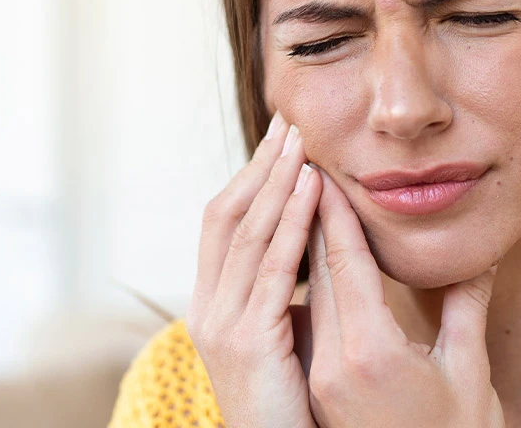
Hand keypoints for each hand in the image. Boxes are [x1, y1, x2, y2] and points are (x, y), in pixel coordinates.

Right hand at [187, 112, 321, 427]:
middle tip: (290, 120)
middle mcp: (208, 306)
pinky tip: (312, 187)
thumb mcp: (281, 338)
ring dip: (277, 180)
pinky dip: (291, 222)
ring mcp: (222, 324)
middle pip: (228, 214)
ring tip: (302, 139)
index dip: (252, 176)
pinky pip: (273, 268)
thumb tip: (310, 251)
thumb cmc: (291, 404)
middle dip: (260, 164)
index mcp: (214, 302)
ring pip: (248, 232)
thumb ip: (285, 295)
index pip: (226, 221)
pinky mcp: (247, 342)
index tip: (282, 138)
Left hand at [305, 169, 504, 427]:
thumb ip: (466, 307)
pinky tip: (312, 255)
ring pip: (307, 293)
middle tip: (305, 165)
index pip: (344, 264)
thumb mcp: (468, 372)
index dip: (335, 212)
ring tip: (301, 195)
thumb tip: (480, 255)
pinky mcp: (321, 387)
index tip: (326, 168)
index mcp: (369, 353)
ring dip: (303, 242)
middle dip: (309, 214)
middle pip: (315, 272)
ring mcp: (322, 377)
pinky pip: (310, 317)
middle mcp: (333, 363)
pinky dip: (310, 279)